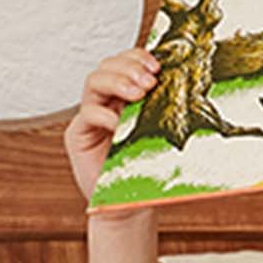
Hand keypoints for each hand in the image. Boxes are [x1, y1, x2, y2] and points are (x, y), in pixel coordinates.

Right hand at [64, 47, 160, 200]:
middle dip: (129, 67)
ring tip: (138, 94)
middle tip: (149, 81)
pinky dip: (103, 114)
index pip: (125, 63)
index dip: (137, 58)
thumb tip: (184, 84)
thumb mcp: (158, 132)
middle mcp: (105, 101)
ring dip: (116, 81)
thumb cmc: (143, 168)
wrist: (127, 204)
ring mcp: (90, 116)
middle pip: (107, 66)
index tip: (157, 66)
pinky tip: (118, 123)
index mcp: (125, 96)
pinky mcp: (78, 135)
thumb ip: (161, 109)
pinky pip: (87, 114)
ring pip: (94, 82)